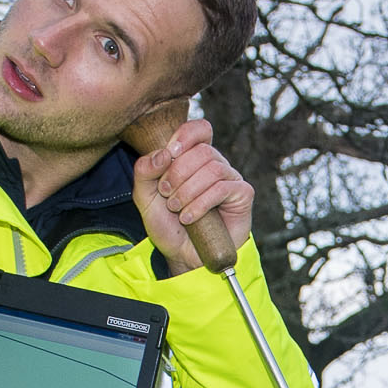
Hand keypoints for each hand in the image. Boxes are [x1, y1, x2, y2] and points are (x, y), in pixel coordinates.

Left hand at [131, 116, 253, 272]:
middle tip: (166, 194)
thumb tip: (164, 153)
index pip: (200, 130)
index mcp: (194, 159)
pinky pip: (224, 188)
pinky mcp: (242, 196)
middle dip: (178, 173)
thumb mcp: (145, 197)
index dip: (186, 135)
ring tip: (177, 209)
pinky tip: (190, 218)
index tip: (170, 153)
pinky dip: (201, 203)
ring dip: (188, 190)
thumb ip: (144, 171)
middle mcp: (215, 165)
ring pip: (213, 168)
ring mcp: (231, 179)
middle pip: (202, 150)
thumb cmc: (168, 226)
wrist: (183, 257)